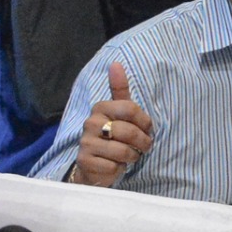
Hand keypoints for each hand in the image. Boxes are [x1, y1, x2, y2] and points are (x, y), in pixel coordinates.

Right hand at [71, 61, 155, 185]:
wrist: (93, 166)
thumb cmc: (112, 137)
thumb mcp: (119, 113)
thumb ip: (120, 90)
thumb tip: (116, 63)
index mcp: (100, 107)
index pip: (131, 108)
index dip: (145, 122)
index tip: (146, 129)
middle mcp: (90, 123)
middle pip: (129, 131)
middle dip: (142, 142)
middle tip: (142, 147)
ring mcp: (85, 143)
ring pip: (123, 150)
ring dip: (132, 157)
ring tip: (128, 156)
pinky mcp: (85, 162)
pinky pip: (114, 167)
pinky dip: (119, 168)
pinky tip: (114, 165)